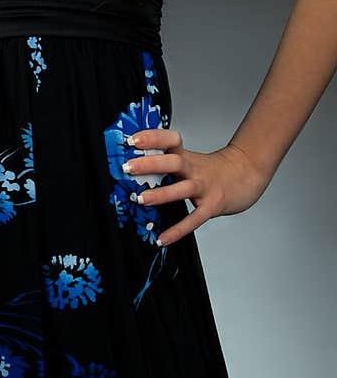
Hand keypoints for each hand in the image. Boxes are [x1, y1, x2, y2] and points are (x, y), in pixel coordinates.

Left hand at [122, 129, 270, 247]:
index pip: (170, 140)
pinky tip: (162, 239)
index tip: (132, 140)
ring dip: (160, 194)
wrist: (248, 173)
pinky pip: (194, 219)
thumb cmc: (215, 170)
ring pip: (182, 189)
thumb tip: (136, 167)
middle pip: (174, 162)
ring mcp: (205, 188)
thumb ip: (169, 162)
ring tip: (140, 199)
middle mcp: (195, 170)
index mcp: (187, 157)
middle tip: (128, 167)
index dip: (153, 138)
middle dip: (150, 164)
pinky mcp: (213, 206)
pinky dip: (177, 230)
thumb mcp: (192, 160)